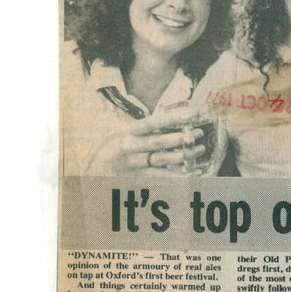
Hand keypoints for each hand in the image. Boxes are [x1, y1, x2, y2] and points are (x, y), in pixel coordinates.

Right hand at [87, 104, 215, 175]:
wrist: (91, 168)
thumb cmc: (111, 145)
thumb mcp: (120, 129)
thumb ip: (144, 125)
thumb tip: (174, 116)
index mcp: (126, 130)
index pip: (154, 121)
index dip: (176, 117)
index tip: (194, 112)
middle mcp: (128, 147)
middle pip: (159, 142)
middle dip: (181, 137)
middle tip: (199, 133)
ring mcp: (132, 164)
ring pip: (161, 160)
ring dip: (183, 155)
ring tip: (199, 150)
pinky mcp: (135, 178)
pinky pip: (160, 177)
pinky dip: (177, 175)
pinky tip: (192, 172)